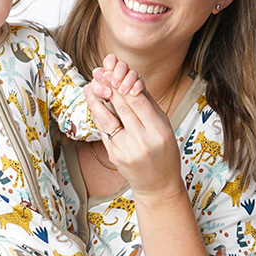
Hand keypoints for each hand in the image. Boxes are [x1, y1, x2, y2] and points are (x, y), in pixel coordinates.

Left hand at [84, 58, 182, 199]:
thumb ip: (149, 104)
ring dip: (97, 100)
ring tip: (91, 85)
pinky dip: (98, 116)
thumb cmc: (164, 152)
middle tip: (100, 72)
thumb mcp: (165, 126)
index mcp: (159, 131)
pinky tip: (95, 104)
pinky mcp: (114, 156)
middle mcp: (142, 141)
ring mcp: (126, 150)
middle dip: (109, 87)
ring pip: (108, 119)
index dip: (124, 84)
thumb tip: (132, 79)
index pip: (138, 101)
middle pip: (122, 108)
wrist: (158, 184)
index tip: (115, 71)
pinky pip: (104, 131)